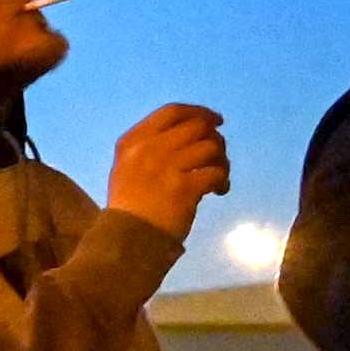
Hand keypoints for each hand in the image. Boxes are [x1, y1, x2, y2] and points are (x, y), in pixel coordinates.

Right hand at [101, 103, 231, 243]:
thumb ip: (151, 148)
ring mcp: (167, 167)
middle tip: (217, 156)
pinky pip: (217, 172)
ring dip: (222, 160)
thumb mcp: (127, 168)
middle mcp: (149, 149)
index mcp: (133, 142)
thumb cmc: (129, 205)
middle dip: (215, 138)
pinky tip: (219, 191)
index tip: (215, 121)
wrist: (126, 239)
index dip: (199, 112)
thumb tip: (194, 136)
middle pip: (197, 126)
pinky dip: (223, 180)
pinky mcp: (184, 187)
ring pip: (211, 146)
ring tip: (219, 178)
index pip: (172, 112)